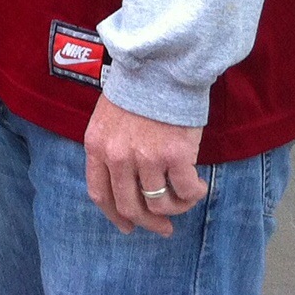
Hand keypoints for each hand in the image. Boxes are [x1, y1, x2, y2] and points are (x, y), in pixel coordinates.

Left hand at [83, 93, 208, 235]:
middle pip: (129, 206)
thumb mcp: (108, 119)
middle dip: (149, 223)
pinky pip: (186, 191)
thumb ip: (111, 149)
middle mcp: (117, 156)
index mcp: (96, 146)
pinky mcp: (175, 156)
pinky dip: (194, 194)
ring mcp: (145, 158)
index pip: (100, 193)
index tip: (129, 227)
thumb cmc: (136, 90)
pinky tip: (198, 184)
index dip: (115, 216)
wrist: (159, 67)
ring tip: (185, 199)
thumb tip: (126, 183)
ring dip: (175, 208)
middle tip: (164, 228)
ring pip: (159, 204)